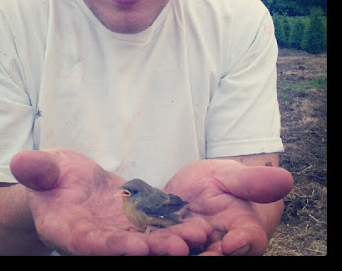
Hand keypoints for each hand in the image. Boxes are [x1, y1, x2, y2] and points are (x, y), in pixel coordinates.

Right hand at [10, 149, 211, 254]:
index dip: (111, 247)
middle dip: (152, 249)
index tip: (136, 248)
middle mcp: (96, 236)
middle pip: (124, 247)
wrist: (68, 182)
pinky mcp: (133, 217)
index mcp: (68, 229)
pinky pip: (155, 220)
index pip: (89, 243)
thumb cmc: (51, 176)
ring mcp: (117, 228)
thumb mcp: (44, 169)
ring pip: (146, 237)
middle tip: (181, 247)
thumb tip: (20, 161)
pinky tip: (197, 219)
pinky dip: (175, 222)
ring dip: (171, 238)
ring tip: (199, 234)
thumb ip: (37, 170)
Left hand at [163, 159, 293, 254]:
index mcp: (241, 228)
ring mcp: (191, 245)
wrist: (193, 185)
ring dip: (177, 250)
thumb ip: (252, 182)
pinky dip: (153, 243)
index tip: (233, 241)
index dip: (243, 243)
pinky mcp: (166, 240)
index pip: (249, 239)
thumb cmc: (219, 180)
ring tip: (172, 246)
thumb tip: (286, 179)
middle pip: (216, 254)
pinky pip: (161, 243)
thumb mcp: (232, 175)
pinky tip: (143, 240)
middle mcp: (218, 244)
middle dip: (206, 254)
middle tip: (190, 249)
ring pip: (187, 251)